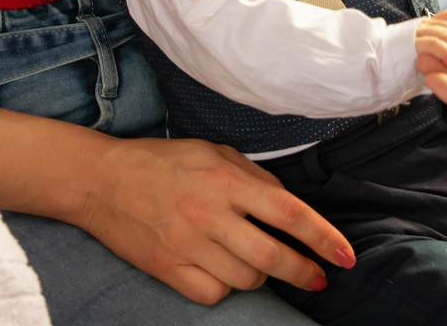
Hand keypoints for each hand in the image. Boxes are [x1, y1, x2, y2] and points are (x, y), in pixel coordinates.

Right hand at [0, 110, 355, 304]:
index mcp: (226, 181)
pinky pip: (212, 293)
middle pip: (271, 257)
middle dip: (305, 272)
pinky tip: (223, 270)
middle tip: (320, 278)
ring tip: (259, 263)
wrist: (101, 180)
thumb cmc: (164, 161)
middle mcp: (209, 214)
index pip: (288, 213)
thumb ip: (255, 178)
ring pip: (245, 280)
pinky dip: (225, 287)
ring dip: (262, 276)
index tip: (345, 256)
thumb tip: (290, 206)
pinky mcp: (167, 268)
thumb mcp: (215, 152)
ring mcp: (187, 245)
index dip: (322, 237)